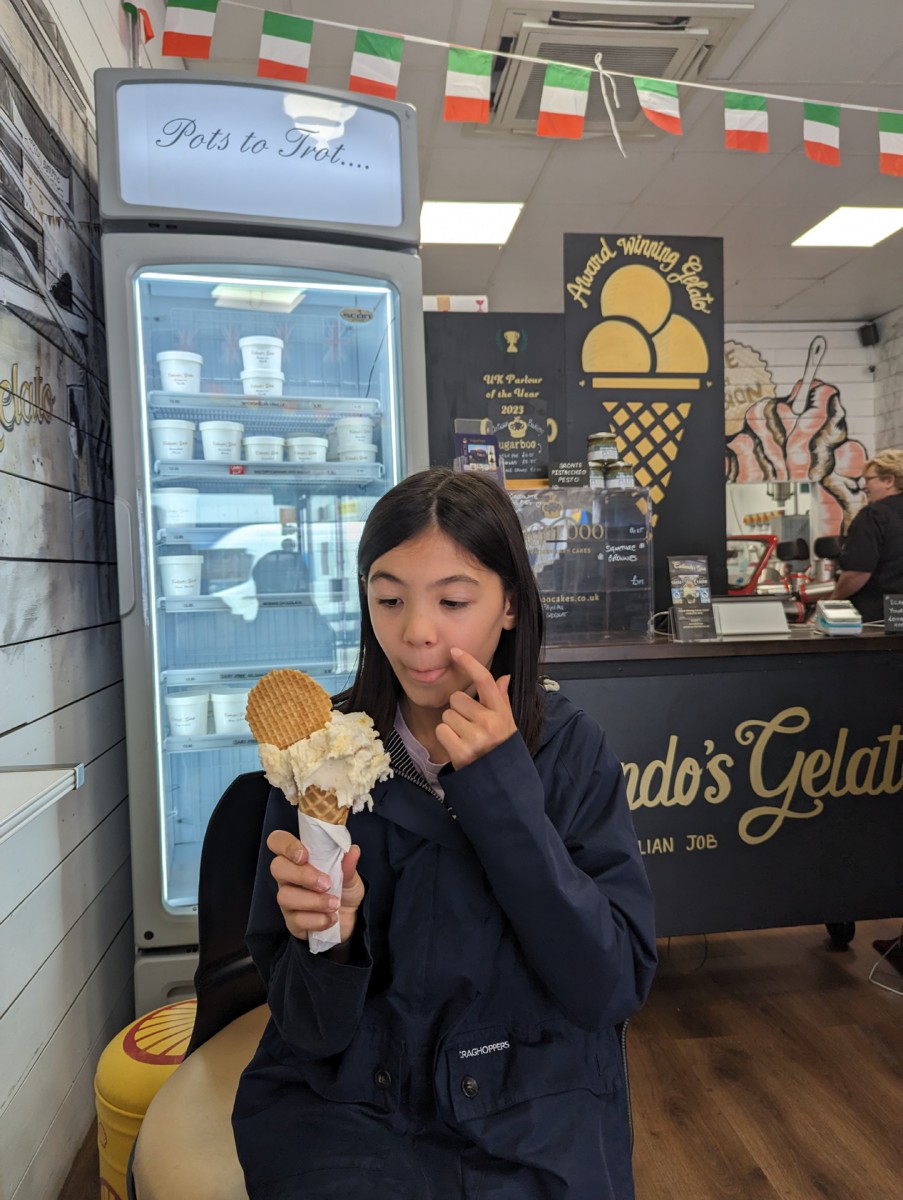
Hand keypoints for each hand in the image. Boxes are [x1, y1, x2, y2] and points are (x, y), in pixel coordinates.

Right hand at [267, 831, 363, 943]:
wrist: (350, 918)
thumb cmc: (344, 889)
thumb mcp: (351, 875)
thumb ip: (348, 864)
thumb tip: (353, 850)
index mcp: (298, 858)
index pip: (278, 841)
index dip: (286, 845)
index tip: (305, 855)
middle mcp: (288, 877)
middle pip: (277, 867)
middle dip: (302, 875)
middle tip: (326, 883)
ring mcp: (287, 900)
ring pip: (285, 896)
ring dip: (314, 900)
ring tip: (335, 904)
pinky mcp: (291, 922)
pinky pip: (296, 920)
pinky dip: (317, 919)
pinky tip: (331, 918)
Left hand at [435, 647, 515, 769]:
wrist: (501, 782)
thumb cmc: (501, 747)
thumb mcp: (507, 723)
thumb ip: (501, 699)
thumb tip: (504, 677)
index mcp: (501, 712)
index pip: (485, 680)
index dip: (469, 663)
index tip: (455, 651)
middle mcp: (489, 723)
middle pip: (457, 699)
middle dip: (458, 710)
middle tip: (469, 727)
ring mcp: (475, 738)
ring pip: (447, 715)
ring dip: (452, 726)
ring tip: (465, 739)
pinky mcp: (461, 752)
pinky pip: (441, 730)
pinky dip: (446, 738)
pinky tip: (458, 747)